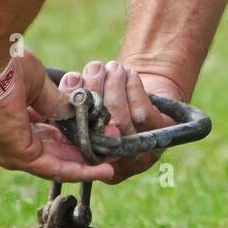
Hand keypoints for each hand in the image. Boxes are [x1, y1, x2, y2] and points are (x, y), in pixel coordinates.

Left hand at [0, 50, 113, 181]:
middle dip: (83, 154)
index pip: (45, 137)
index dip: (73, 137)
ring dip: (86, 165)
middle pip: (53, 155)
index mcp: (9, 124)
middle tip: (110, 150)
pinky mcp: (17, 155)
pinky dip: (79, 170)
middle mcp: (7, 143)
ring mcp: (9, 152)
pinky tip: (101, 169)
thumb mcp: (39, 85)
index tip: (96, 134)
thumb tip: (78, 113)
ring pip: (56, 165)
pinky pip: (54, 168)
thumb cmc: (4, 67)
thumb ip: (56, 103)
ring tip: (112, 164)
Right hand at [57, 60, 179, 183]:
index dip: (74, 108)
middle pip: (97, 127)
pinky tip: (129, 74)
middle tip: (94, 68)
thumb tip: (71, 81)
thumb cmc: (110, 100)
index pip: (76, 135)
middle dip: (94, 92)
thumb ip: (75, 99)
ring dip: (114, 86)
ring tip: (112, 67)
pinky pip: (141, 111)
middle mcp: (115, 160)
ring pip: (119, 118)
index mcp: (91, 156)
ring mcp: (138, 150)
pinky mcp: (157, 134)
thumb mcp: (89, 103)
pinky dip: (133, 87)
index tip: (73, 80)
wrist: (147, 100)